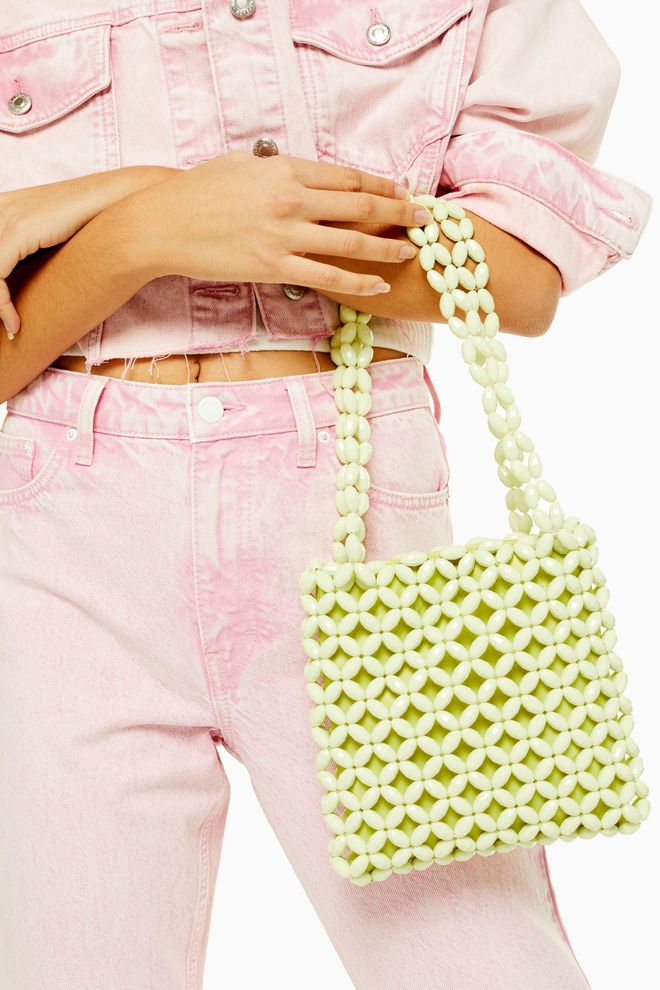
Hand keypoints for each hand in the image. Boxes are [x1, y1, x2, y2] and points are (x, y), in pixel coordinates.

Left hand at [0, 166, 175, 338]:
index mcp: (3, 209)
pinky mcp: (17, 230)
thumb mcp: (52, 237)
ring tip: (12, 328)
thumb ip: (33, 250)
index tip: (8, 317)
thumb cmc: (94, 224)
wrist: (117, 203)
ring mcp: (5, 216)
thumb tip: (29, 277)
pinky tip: (16, 324)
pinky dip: (2, 305)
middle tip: (8, 325)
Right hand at [124, 151, 429, 295]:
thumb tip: (305, 175)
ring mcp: (284, 236)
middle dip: (398, 213)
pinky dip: (357, 281)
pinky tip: (378, 283)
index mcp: (285, 170)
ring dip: (387, 247)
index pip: (347, 178)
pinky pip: (326, 276)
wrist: (164, 223)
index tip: (403, 191)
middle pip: (359, 207)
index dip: (381, 186)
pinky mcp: (273, 267)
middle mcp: (290, 200)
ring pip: (350, 243)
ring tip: (412, 252)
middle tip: (425, 219)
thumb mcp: (242, 166)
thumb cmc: (199, 191)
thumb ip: (279, 170)